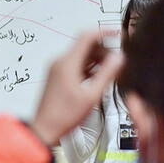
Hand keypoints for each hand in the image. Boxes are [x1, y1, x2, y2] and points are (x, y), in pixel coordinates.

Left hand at [30, 31, 122, 146]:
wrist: (44, 129)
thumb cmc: (63, 116)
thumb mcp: (92, 95)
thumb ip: (107, 74)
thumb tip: (119, 58)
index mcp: (66, 63)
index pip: (86, 36)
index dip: (104, 32)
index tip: (117, 34)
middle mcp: (59, 63)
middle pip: (85, 45)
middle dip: (103, 51)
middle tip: (116, 64)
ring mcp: (57, 69)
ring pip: (81, 55)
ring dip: (97, 60)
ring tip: (109, 74)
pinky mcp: (57, 76)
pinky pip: (76, 65)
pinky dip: (89, 68)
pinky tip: (98, 79)